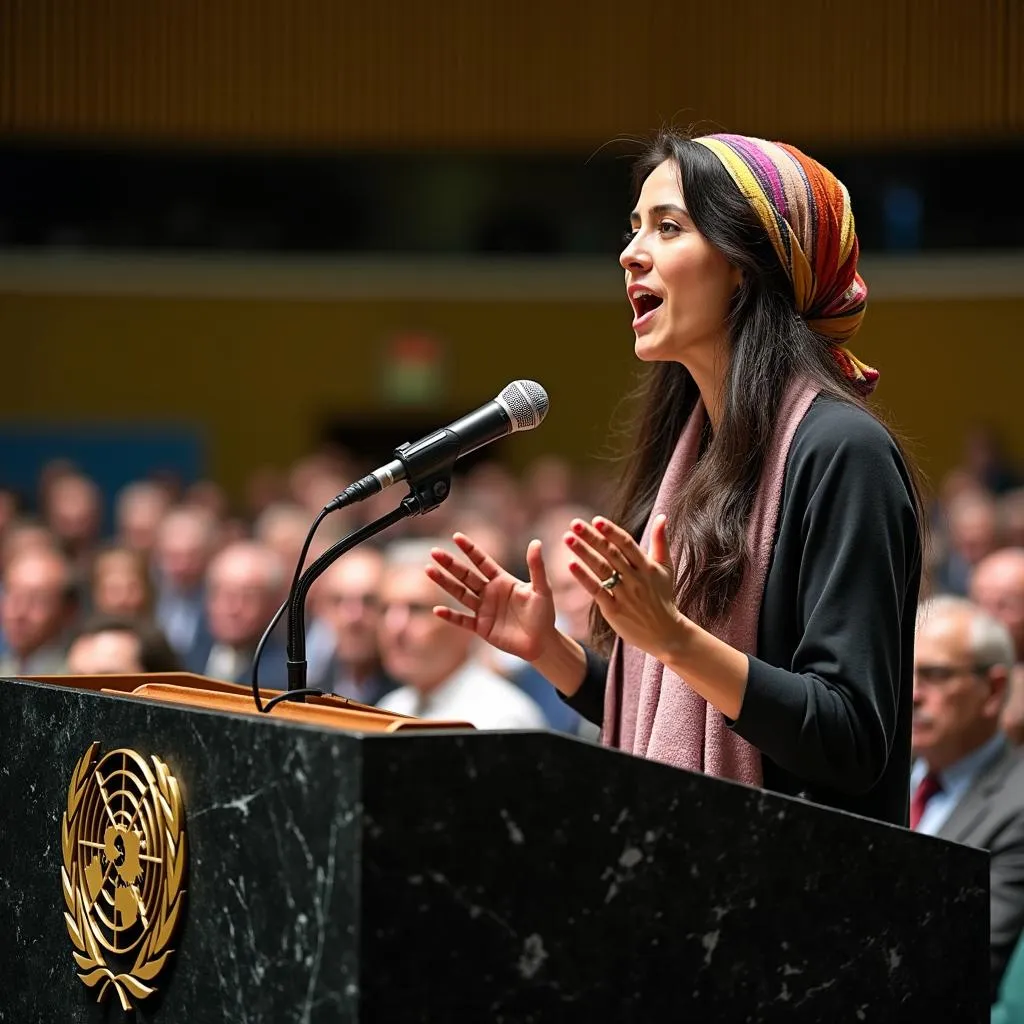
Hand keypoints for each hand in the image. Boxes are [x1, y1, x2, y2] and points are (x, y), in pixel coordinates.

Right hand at [426, 533, 557, 662]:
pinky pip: (462, 620)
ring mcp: (483, 610)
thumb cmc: (544, 614)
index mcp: (502, 580)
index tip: (456, 536)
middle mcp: (489, 592)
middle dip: (450, 564)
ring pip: (460, 593)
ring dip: (445, 583)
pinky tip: (438, 610)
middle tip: (434, 552)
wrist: (542, 642)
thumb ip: (536, 567)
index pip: (482, 561)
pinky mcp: (481, 627)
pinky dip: (450, 616)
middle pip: (466, 575)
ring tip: (429, 570)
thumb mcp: (542, 588)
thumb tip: (536, 542)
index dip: (470, 550)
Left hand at [564, 514, 686, 659]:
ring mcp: (624, 595)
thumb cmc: (663, 597)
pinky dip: (584, 578)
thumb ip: (661, 541)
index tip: (596, 520)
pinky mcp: (614, 610)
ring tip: (567, 539)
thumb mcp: (666, 568)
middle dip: (592, 537)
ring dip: (584, 553)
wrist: (666, 633)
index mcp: (647, 566)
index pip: (627, 544)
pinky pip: (597, 591)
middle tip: (574, 523)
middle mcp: (635, 578)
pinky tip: (571, 565)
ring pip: (602, 570)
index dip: (611, 531)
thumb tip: (661, 516)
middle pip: (611, 554)